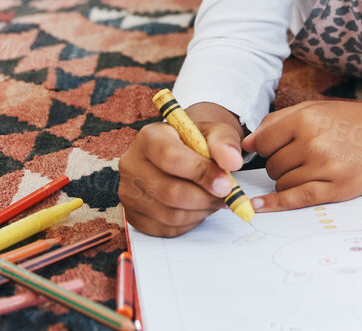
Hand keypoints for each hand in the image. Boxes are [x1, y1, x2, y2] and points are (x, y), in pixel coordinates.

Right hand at [118, 101, 244, 236]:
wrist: (184, 154)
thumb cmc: (198, 142)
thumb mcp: (215, 133)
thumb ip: (225, 143)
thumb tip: (232, 162)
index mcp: (149, 137)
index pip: (171, 158)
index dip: (201, 173)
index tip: (226, 183)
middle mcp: (132, 164)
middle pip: (170, 192)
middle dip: (206, 198)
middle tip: (227, 196)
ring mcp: (128, 193)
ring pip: (170, 215)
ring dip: (201, 211)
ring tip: (215, 199)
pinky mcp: (134, 215)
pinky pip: (167, 229)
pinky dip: (190, 222)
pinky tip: (199, 208)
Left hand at [243, 99, 361, 211]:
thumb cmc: (354, 121)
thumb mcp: (317, 109)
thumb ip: (278, 122)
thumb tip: (246, 145)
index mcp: (307, 119)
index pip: (263, 143)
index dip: (265, 148)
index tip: (271, 150)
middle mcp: (314, 142)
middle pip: (272, 166)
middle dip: (280, 164)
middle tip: (304, 157)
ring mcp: (326, 168)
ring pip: (282, 183)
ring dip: (288, 180)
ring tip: (314, 168)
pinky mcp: (337, 190)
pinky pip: (297, 199)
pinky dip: (275, 205)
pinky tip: (259, 208)